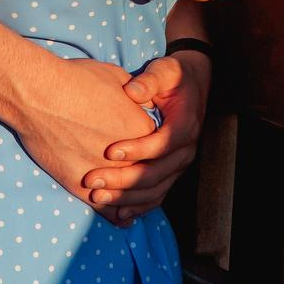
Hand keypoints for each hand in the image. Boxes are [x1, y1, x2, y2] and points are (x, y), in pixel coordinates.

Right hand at [9, 57, 159, 212]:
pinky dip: (115, 214)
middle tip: (146, 182)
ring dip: (132, 201)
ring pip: (128, 196)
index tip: (149, 152)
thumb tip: (146, 104)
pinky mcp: (80, 185)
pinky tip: (121, 219)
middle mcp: (128, 157)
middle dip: (146, 180)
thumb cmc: (76, 80)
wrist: (39, 94)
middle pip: (146, 176)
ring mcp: (104, 174)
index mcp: (142, 130)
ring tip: (134, 206)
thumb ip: (137, 97)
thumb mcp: (117, 80)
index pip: (159, 149)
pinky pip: (104, 207)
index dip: (153, 151)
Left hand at [82, 52, 211, 224]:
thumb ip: (149, 81)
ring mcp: (179, 165)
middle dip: (123, 180)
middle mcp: (185, 151)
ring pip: (155, 190)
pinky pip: (157, 196)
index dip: (136, 150)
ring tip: (97, 197)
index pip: (161, 145)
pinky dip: (138, 206)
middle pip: (155, 174)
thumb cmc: (172, 77)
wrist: (191, 87)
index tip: (109, 150)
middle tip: (92, 180)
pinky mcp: (171, 173)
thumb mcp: (164, 71)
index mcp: (185, 126)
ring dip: (126, 198)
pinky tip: (116, 213)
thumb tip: (132, 90)